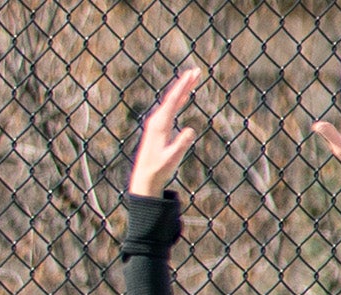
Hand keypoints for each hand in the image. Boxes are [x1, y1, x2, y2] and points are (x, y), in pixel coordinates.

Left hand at [125, 67, 203, 197]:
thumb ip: (180, 144)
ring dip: (182, 90)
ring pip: (171, 102)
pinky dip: (178, 100)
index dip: (183, 86)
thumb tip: (191, 130)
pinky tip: (183, 98)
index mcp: (159, 124)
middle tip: (196, 71)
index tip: (192, 74)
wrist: (145, 178)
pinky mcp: (158, 128)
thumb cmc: (158, 169)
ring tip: (192, 79)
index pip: (173, 100)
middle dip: (184, 83)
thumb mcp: (171, 159)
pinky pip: (170, 109)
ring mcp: (156, 123)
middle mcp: (156, 120)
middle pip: (172, 97)